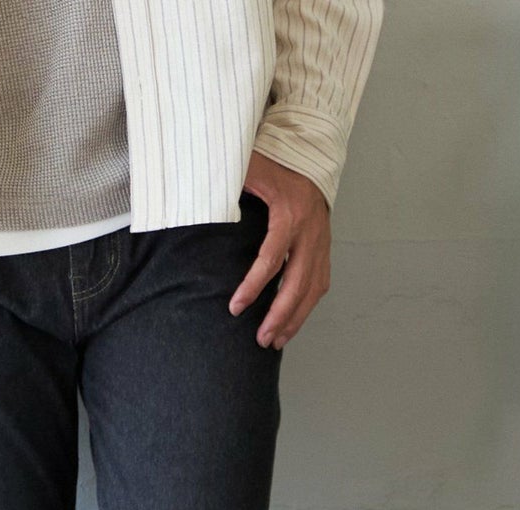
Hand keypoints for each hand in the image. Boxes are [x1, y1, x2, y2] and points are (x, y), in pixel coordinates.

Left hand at [228, 153, 330, 350]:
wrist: (311, 156)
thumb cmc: (275, 163)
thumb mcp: (249, 167)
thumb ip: (226, 183)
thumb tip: (194, 197)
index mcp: (290, 213)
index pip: (272, 258)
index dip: (254, 285)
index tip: (235, 307)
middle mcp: (310, 232)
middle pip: (297, 283)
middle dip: (279, 315)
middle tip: (260, 339)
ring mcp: (321, 242)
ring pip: (312, 289)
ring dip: (295, 319)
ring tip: (275, 342)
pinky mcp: (325, 249)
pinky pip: (320, 283)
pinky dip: (307, 306)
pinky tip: (292, 324)